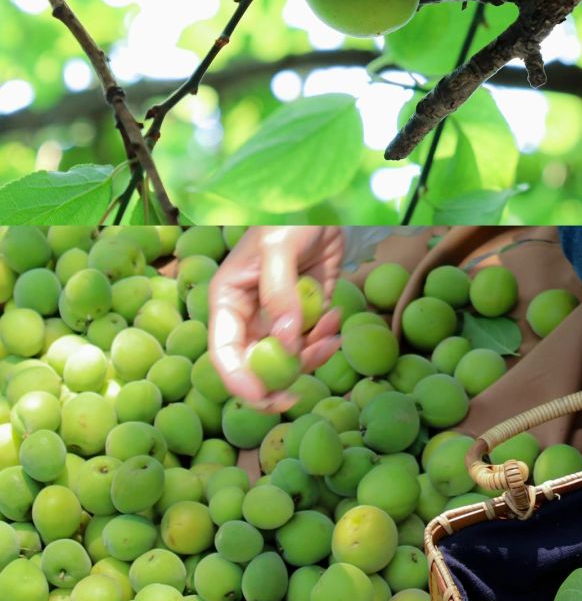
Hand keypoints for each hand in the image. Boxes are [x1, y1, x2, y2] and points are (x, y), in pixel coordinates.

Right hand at [209, 226, 344, 410]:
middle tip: (301, 391)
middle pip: (257, 366)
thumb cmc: (290, 216)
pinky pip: (313, 343)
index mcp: (228, 301)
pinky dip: (327, 338)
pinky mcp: (305, 316)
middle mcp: (250, 315)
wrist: (326, 204)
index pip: (225, 353)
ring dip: (312, 354)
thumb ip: (279, 293)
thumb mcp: (279, 247)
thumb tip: (285, 340)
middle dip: (281, 379)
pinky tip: (337, 313)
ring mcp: (278, 318)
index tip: (264, 397)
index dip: (239, 380)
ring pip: (290, 359)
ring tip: (331, 328)